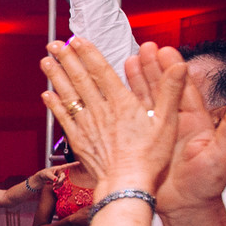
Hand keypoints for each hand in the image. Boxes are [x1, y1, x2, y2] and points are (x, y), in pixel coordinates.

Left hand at [34, 161, 79, 188]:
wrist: (41, 177)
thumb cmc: (44, 173)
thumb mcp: (47, 175)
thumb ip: (52, 177)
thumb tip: (56, 180)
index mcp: (58, 168)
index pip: (66, 166)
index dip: (73, 164)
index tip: (78, 162)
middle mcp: (60, 172)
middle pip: (63, 177)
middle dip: (60, 181)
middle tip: (54, 184)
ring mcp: (59, 176)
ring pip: (62, 181)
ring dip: (58, 184)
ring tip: (53, 186)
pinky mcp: (58, 180)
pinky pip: (60, 184)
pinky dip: (57, 186)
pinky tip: (54, 188)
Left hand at [40, 37, 180, 193]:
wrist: (126, 184)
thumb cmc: (149, 157)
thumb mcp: (168, 122)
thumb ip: (170, 91)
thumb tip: (180, 66)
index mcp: (121, 103)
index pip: (101, 71)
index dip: (88, 53)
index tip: (77, 40)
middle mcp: (100, 111)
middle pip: (80, 79)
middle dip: (67, 59)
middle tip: (55, 44)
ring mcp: (86, 125)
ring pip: (68, 95)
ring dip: (56, 76)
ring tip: (46, 61)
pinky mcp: (77, 140)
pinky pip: (62, 118)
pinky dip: (54, 105)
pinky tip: (46, 95)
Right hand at [127, 43, 225, 214]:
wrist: (186, 209)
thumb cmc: (206, 185)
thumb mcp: (222, 154)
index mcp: (195, 122)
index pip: (183, 89)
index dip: (174, 69)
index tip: (164, 50)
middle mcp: (175, 124)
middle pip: (162, 89)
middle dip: (152, 68)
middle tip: (142, 48)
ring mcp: (157, 134)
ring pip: (144, 102)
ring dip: (135, 82)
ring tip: (125, 62)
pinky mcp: (142, 145)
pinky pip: (129, 122)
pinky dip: (122, 107)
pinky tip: (112, 95)